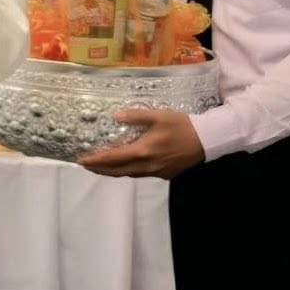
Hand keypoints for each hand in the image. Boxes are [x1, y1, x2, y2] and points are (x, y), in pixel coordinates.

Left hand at [78, 109, 204, 178]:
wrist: (207, 140)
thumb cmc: (182, 126)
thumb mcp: (158, 116)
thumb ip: (135, 116)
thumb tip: (116, 115)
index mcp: (143, 151)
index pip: (113, 158)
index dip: (96, 160)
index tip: (81, 160)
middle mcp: (147, 165)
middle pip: (117, 171)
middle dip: (100, 169)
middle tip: (85, 165)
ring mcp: (156, 171)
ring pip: (129, 174)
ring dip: (113, 171)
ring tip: (100, 167)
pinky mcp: (165, 174)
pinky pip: (140, 174)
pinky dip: (128, 171)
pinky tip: (125, 166)